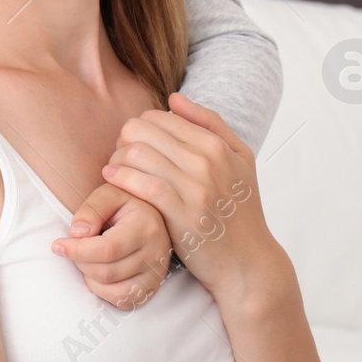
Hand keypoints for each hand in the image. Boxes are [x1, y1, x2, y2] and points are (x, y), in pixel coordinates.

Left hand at [53, 181, 172, 309]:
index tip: (57, 245)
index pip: (108, 249)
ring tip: (87, 258)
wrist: (152, 215)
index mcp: (146, 227)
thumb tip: (77, 234)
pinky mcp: (153, 288)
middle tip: (73, 248)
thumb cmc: (125, 204)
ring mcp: (157, 275)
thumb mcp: (108, 193)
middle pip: (106, 272)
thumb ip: (91, 209)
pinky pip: (123, 301)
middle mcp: (156, 254)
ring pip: (114, 292)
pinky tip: (98, 272)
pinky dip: (104, 291)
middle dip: (81, 262)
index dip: (78, 250)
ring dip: (91, 278)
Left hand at [100, 93, 287, 306]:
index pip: (158, 117)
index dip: (138, 128)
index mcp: (217, 145)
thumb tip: (173, 98)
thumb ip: (209, 123)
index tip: (134, 145)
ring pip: (137, 153)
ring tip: (114, 170)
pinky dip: (120, 177)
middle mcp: (207, 161)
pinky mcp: (182, 213)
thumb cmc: (240, 210)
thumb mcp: (240, 160)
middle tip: (120, 157)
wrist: (248, 263)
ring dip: (117, 158)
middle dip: (123, 140)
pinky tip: (112, 180)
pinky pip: (141, 183)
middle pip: (142, 130)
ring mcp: (195, 188)